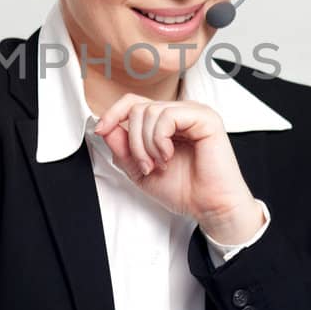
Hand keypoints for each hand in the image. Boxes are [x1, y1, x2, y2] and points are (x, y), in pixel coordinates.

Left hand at [94, 94, 260, 243]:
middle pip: (137, 108)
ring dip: (146, 144)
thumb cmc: (184, 191)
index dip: (113, 113)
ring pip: (149, 111)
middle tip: (146, 166)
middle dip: (133, 142)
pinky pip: (168, 116)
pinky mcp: (205, 118)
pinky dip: (160, 139)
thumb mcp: (140, 171)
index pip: (134, 102)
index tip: (100, 130)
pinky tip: (169, 156)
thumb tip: (106, 128)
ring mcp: (193, 113)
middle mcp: (180, 113)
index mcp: (166, 122)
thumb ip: (122, 149)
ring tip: (159, 164)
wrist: (210, 207)